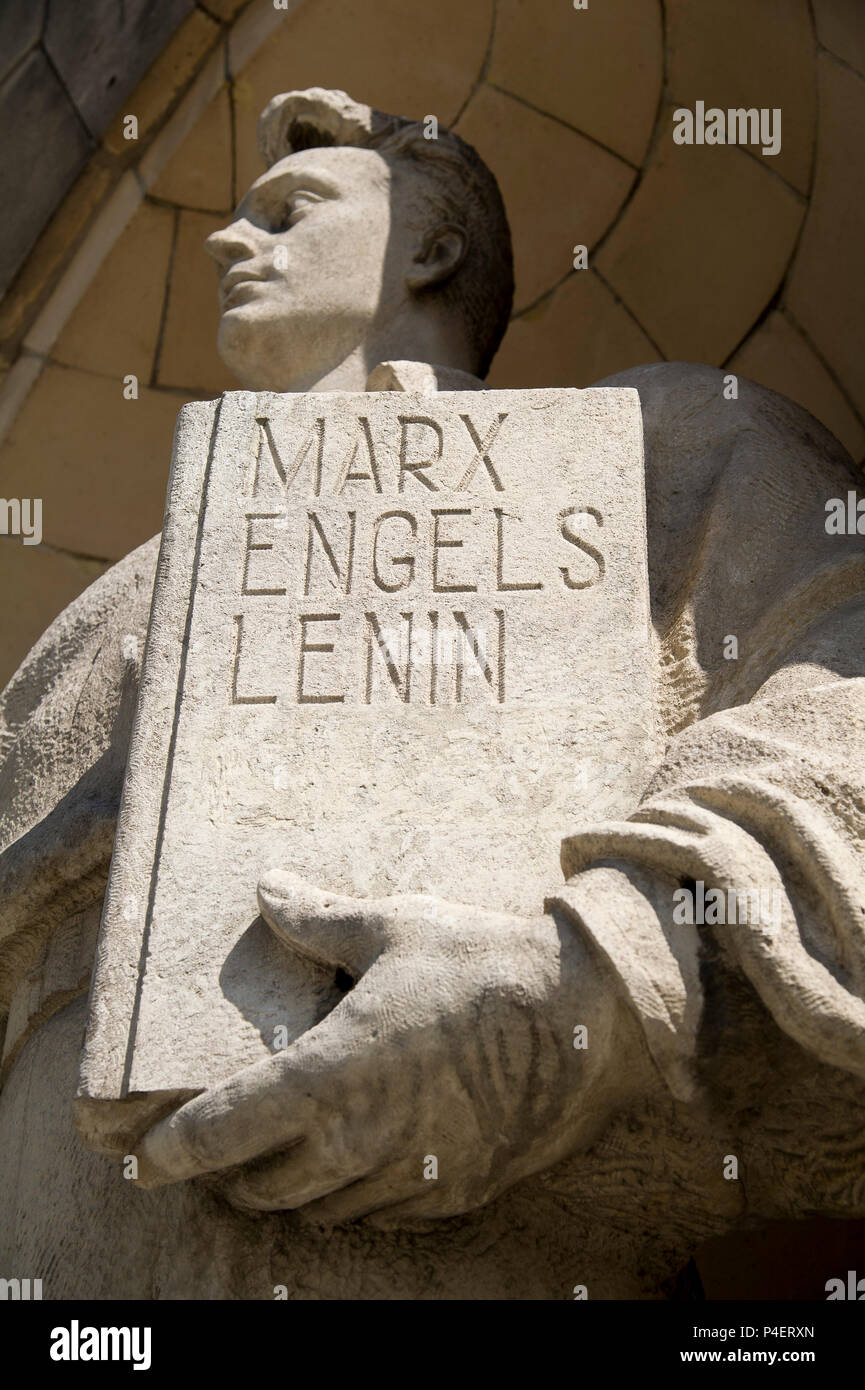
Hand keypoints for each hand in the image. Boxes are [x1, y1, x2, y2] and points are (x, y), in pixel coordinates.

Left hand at [133, 871, 624, 1223]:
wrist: (586, 1021)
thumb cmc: (481, 965)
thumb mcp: (391, 927)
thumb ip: (318, 919)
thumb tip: (267, 890)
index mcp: (326, 1077)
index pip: (218, 1133)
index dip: (168, 1151)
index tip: (142, 1158)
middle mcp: (356, 1143)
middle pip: (258, 1190)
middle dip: (227, 1176)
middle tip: (219, 1151)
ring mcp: (404, 1178)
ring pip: (315, 1209)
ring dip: (289, 1188)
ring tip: (284, 1157)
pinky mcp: (449, 1196)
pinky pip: (376, 1214)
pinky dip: (351, 1194)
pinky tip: (359, 1160)